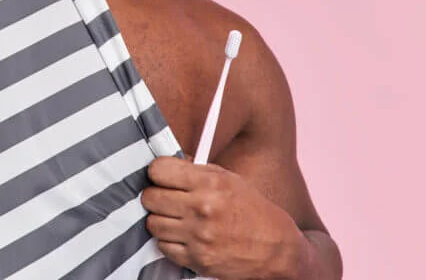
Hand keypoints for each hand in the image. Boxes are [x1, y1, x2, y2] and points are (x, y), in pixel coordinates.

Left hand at [143, 157, 307, 279]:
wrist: (275, 247)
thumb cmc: (252, 210)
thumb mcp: (228, 179)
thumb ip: (196, 170)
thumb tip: (166, 166)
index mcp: (210, 183)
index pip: (159, 170)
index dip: (157, 172)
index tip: (161, 176)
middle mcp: (202, 208)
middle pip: (150, 197)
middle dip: (155, 195)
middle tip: (165, 197)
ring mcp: (198, 236)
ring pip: (152, 223)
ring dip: (160, 219)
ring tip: (175, 217)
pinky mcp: (197, 259)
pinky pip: (163, 246)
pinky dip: (169, 241)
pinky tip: (183, 235)